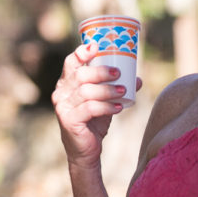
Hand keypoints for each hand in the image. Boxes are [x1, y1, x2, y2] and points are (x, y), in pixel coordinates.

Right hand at [51, 42, 140, 168]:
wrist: (85, 151)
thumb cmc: (93, 122)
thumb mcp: (104, 102)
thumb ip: (115, 89)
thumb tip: (137, 79)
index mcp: (66, 84)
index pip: (70, 63)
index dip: (81, 52)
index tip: (95, 45)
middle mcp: (60, 92)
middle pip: (79, 75)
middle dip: (100, 72)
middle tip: (118, 73)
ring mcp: (62, 106)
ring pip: (86, 91)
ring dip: (107, 90)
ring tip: (123, 92)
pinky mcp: (69, 120)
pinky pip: (89, 108)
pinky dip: (106, 106)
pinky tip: (118, 107)